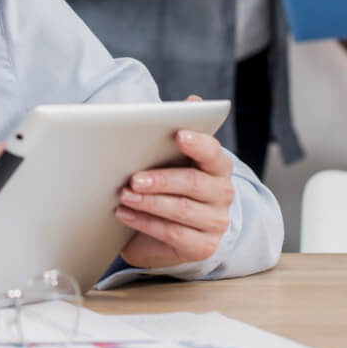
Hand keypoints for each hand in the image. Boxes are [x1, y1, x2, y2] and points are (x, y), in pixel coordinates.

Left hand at [116, 127, 234, 268]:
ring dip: (149, 202)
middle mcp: (223, 193)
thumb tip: (193, 101)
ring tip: (123, 195)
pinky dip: (145, 223)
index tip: (179, 135)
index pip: (214, 153)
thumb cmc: (172, 184)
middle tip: (134, 178)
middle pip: (193, 183)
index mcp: (219, 166)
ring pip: (181, 210)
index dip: (198, 144)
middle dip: (161, 179)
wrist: (174, 230)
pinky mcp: (202, 246)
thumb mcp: (173, 159)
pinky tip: (124, 214)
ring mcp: (216, 222)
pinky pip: (172, 233)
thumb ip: (179, 131)